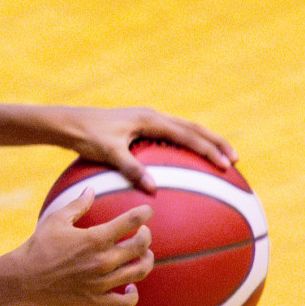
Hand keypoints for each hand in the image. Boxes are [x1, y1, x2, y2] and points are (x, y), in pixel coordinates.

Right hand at [11, 188, 153, 305]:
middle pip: (141, 246)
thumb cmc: (38, 246)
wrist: (23, 279)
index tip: (147, 210)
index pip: (131, 221)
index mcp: (95, 238)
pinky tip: (130, 286)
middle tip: (144, 232)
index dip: (144, 213)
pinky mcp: (96, 300)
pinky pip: (125, 302)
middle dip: (147, 236)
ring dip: (147, 261)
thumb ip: (78, 205)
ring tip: (144, 255)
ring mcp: (101, 282)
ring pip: (139, 272)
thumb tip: (91, 190)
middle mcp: (103, 260)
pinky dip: (133, 294)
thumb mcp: (56, 219)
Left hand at [54, 106, 236, 193]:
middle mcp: (153, 116)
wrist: (70, 123)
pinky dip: (185, 147)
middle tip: (235, 160)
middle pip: (193, 129)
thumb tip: (153, 188)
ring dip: (204, 143)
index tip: (226, 164)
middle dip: (215, 143)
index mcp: (150, 119)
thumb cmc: (87, 136)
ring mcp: (148, 120)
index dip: (209, 149)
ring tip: (221, 160)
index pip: (187, 134)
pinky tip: (187, 165)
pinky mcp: (142, 127)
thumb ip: (131, 168)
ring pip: (185, 130)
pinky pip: (170, 136)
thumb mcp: (108, 152)